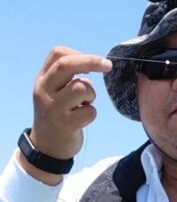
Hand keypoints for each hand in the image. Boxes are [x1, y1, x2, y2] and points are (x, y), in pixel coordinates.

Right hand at [29, 46, 112, 161]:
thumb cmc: (56, 115)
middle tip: (108, 65)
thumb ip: (65, 77)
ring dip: (91, 94)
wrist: (46, 147)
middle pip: (67, 65)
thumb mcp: (52, 92)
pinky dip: (91, 113)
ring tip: (85, 104)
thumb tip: (91, 64)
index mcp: (42, 79)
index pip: (57, 54)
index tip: (92, 65)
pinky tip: (83, 119)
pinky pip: (90, 111)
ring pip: (82, 87)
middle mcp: (44, 91)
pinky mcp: (66, 124)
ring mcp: (54, 108)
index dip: (78, 54)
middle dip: (91, 61)